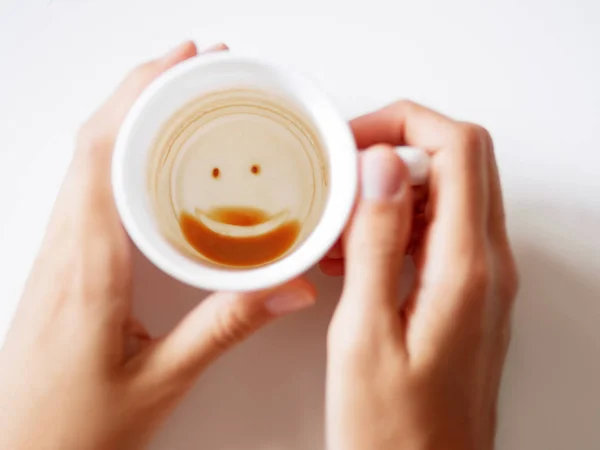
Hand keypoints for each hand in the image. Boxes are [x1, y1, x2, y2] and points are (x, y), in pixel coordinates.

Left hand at [0, 42, 315, 449]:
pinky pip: (87, 187)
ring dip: (129, 114)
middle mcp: (65, 249)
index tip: (182, 64)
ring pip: (87, 159)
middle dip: (141, 89)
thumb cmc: (74, 430)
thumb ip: (225, 328)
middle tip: (193, 64)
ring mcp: (59, 254)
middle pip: (94, 141)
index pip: (103, 154)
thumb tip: (287, 289)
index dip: (140, 97)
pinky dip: (119, 151)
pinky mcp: (65, 264)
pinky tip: (149, 158)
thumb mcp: (162, 382)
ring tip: (177, 95)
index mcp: (86, 268)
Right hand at [326, 101, 518, 449]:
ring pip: (448, 196)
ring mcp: (481, 281)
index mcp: (466, 267)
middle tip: (342, 173)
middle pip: (461, 162)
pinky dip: (398, 226)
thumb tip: (383, 166)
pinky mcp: (466, 297)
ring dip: (394, 193)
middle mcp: (488, 266)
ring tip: (338, 228)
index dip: (406, 123)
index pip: (459, 147)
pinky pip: (439, 235)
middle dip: (399, 147)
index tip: (354, 139)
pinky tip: (353, 258)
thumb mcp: (365, 334)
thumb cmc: (392, 430)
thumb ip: (378, 243)